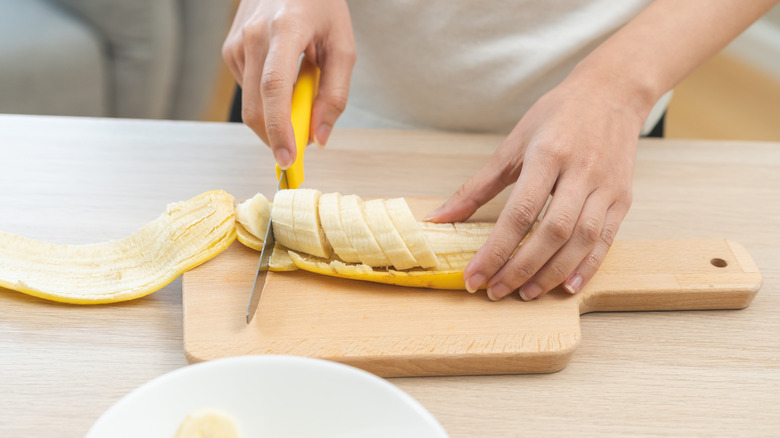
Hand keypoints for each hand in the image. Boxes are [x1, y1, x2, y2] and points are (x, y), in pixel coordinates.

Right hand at [221, 0, 355, 167]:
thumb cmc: (321, 7)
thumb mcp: (342, 46)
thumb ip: (335, 94)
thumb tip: (320, 137)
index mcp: (286, 29)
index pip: (275, 88)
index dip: (279, 128)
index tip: (288, 158)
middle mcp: (254, 35)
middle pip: (254, 106)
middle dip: (275, 137)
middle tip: (299, 148)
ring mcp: (236, 43)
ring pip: (250, 103)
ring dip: (275, 115)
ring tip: (300, 85)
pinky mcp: (229, 50)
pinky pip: (247, 91)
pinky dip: (267, 99)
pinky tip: (283, 76)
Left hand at [426, 76, 645, 300]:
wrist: (612, 93)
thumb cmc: (557, 115)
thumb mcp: (513, 143)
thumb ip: (477, 186)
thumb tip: (440, 218)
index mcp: (548, 154)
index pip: (519, 213)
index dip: (495, 250)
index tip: (474, 276)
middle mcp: (581, 172)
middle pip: (552, 232)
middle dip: (520, 267)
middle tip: (495, 291)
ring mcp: (606, 187)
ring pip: (581, 240)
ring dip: (551, 273)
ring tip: (524, 293)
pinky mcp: (623, 199)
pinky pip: (606, 240)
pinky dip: (587, 267)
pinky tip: (566, 286)